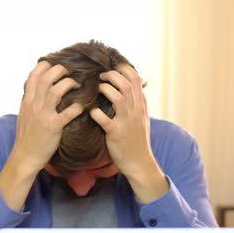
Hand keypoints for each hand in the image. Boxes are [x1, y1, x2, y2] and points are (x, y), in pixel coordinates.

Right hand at [11, 61, 83, 173]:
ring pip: (57, 90)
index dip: (46, 66)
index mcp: (28, 101)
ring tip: (78, 86)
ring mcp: (43, 115)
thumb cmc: (26, 137)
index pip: (34, 75)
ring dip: (70, 84)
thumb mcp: (24, 115)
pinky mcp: (53, 127)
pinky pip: (67, 113)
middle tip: (70, 74)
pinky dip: (76, 107)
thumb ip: (30, 101)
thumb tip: (36, 90)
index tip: (56, 66)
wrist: (25, 157)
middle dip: (61, 71)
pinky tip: (81, 107)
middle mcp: (34, 105)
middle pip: (47, 78)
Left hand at [89, 64, 167, 202]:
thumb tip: (134, 86)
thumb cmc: (137, 140)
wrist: (140, 163)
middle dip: (111, 76)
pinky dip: (96, 113)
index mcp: (140, 105)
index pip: (136, 78)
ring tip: (97, 90)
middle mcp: (135, 111)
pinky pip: (105, 120)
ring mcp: (127, 122)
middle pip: (126, 84)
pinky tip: (91, 112)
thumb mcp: (142, 118)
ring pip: (119, 98)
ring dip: (105, 90)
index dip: (123, 69)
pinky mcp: (116, 134)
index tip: (111, 69)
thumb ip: (137, 102)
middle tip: (100, 77)